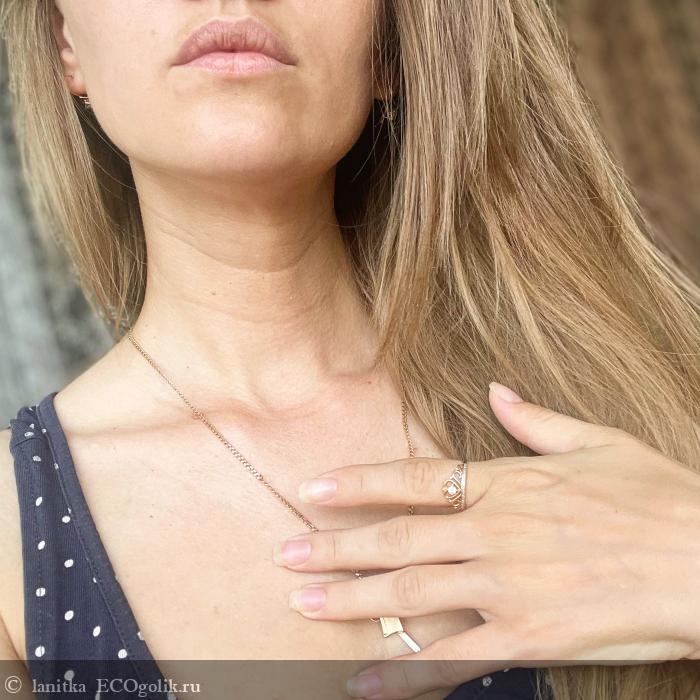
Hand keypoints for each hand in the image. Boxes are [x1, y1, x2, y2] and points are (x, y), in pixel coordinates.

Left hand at [272, 382, 699, 698]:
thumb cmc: (657, 494)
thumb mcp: (596, 441)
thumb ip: (535, 419)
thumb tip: (498, 390)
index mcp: (506, 484)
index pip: (413, 481)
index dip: (357, 485)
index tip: (311, 489)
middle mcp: (494, 534)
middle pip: (395, 542)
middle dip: (333, 548)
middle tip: (284, 553)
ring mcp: (506, 587)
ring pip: (410, 595)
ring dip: (351, 599)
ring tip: (302, 602)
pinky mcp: (528, 638)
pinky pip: (453, 660)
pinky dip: (404, 674)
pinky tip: (363, 681)